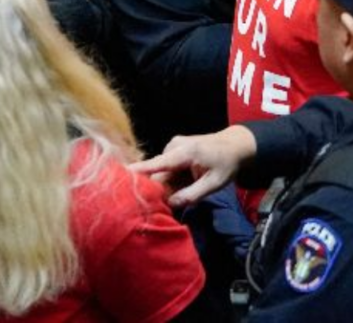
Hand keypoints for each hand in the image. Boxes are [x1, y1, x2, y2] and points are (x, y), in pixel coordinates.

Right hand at [132, 125, 256, 208]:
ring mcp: (173, 146)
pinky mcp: (173, 150)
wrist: (236, 145)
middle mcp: (174, 146)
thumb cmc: (227, 163)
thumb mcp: (214, 183)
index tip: (116, 177)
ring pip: (161, 172)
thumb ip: (192, 195)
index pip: (155, 164)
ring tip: (178, 196)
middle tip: (161, 207)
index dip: (136, 172)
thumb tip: (170, 204)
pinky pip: (165, 168)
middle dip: (157, 190)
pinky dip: (170, 179)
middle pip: (156, 173)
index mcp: (184, 152)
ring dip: (166, 186)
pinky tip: (181, 186)